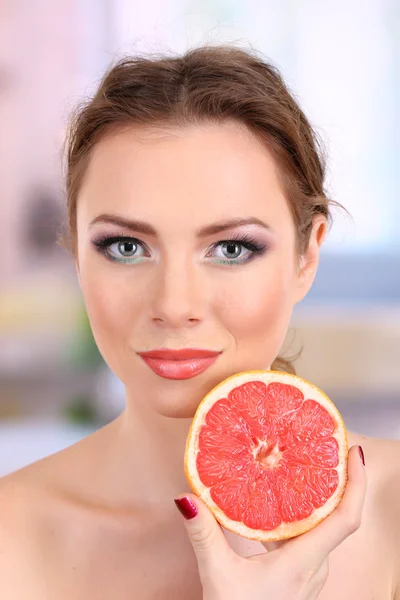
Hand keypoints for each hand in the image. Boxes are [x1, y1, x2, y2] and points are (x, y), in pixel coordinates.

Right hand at [175, 445, 366, 599]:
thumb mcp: (218, 575)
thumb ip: (203, 535)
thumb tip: (186, 499)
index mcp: (304, 563)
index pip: (345, 519)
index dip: (357, 483)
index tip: (355, 451)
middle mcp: (315, 566)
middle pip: (338, 517)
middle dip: (338, 479)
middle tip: (326, 446)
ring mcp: (310, 572)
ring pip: (322, 526)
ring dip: (318, 495)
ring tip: (304, 465)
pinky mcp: (300, 575)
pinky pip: (307, 536)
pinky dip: (299, 514)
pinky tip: (279, 502)